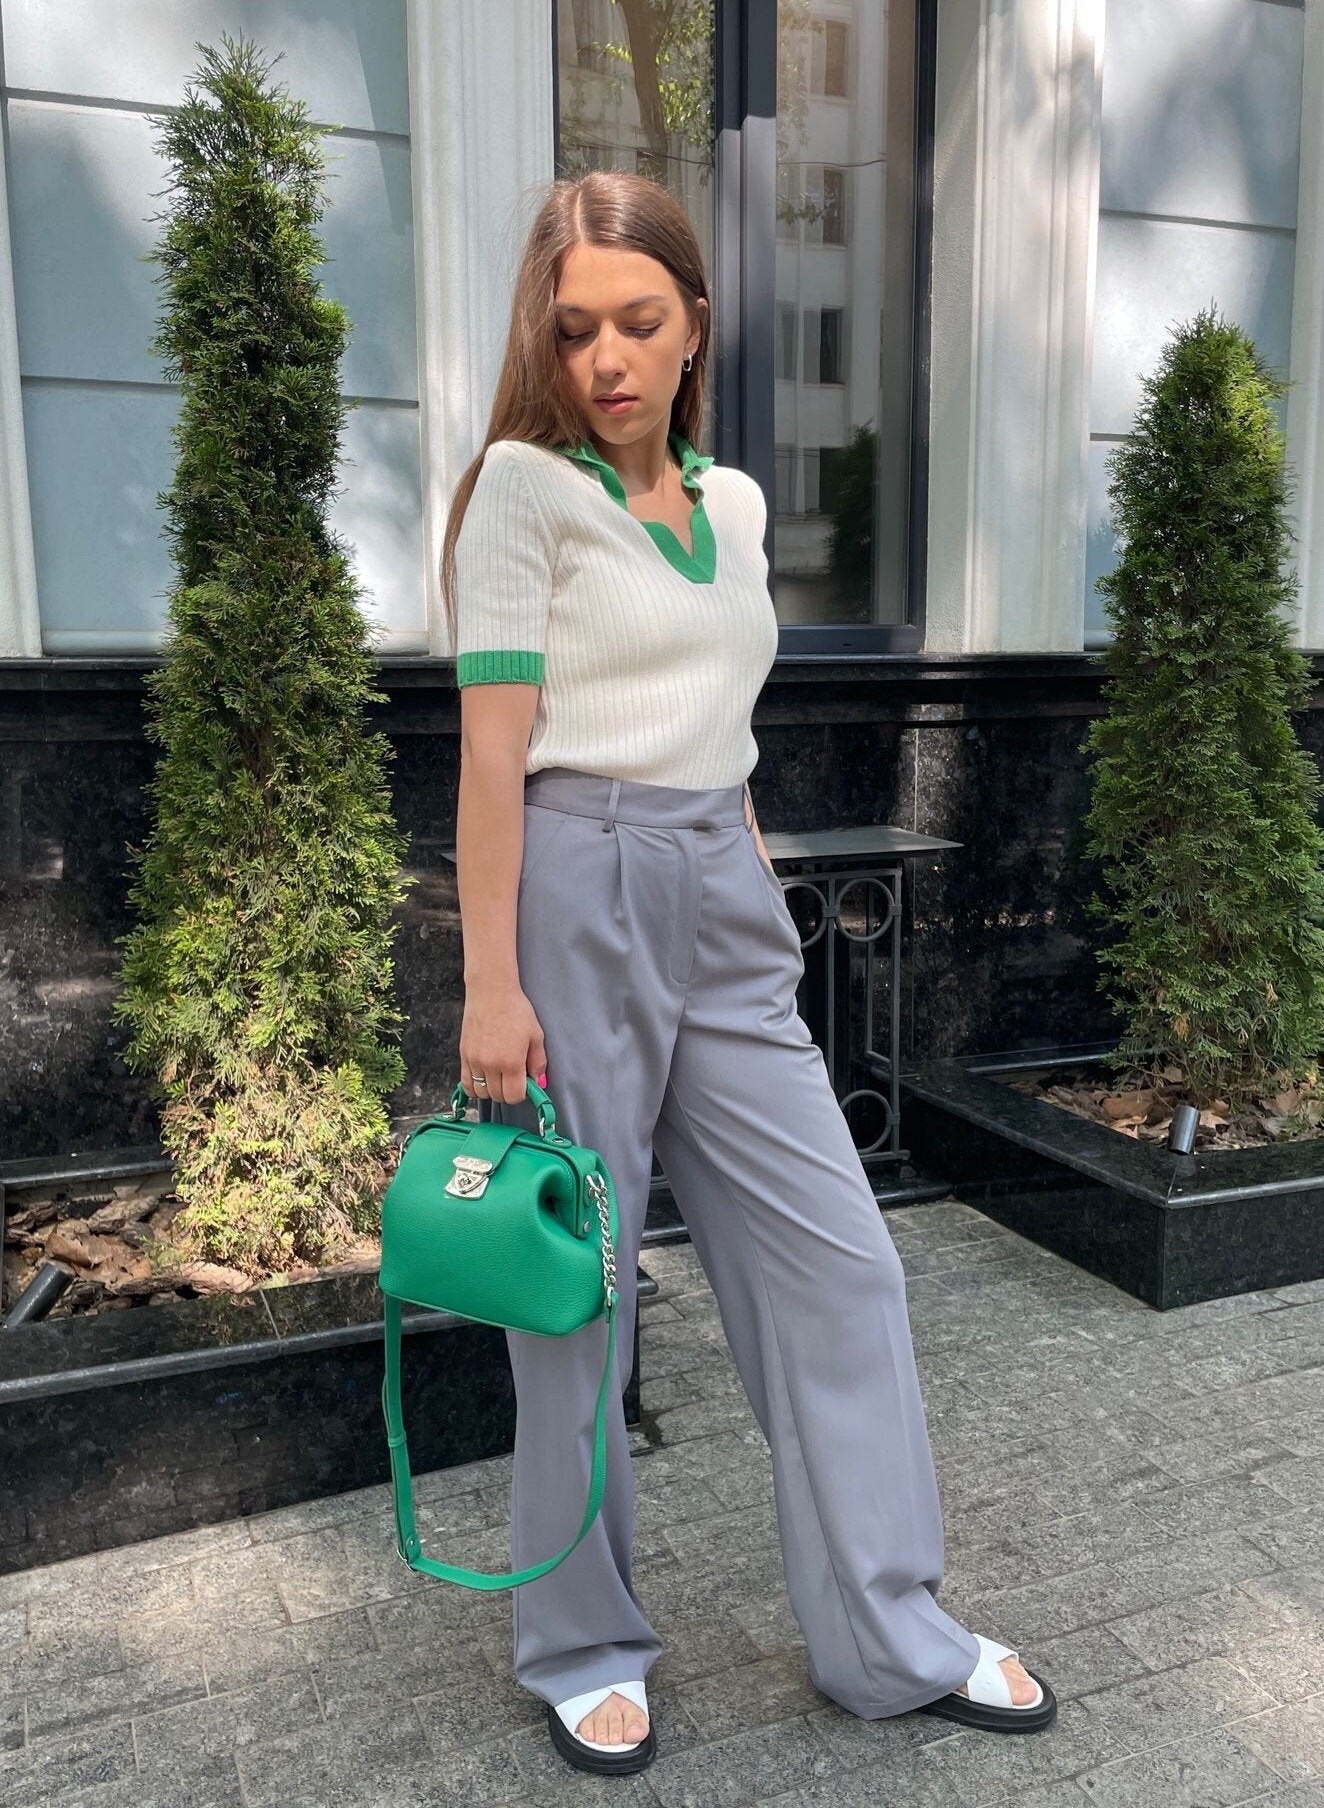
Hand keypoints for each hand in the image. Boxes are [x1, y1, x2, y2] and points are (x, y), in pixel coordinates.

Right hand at [460, 984, 548, 1104]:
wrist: (491, 993)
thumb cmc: (515, 1010)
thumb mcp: (535, 1036)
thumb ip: (538, 1062)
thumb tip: (539, 1083)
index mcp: (511, 1062)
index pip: (514, 1096)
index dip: (522, 1094)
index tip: (525, 1084)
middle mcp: (490, 1065)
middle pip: (498, 1096)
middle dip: (508, 1092)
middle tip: (513, 1078)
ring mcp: (474, 1061)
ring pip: (481, 1093)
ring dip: (491, 1090)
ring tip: (499, 1077)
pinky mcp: (464, 1055)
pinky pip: (466, 1083)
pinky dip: (475, 1086)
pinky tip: (484, 1078)